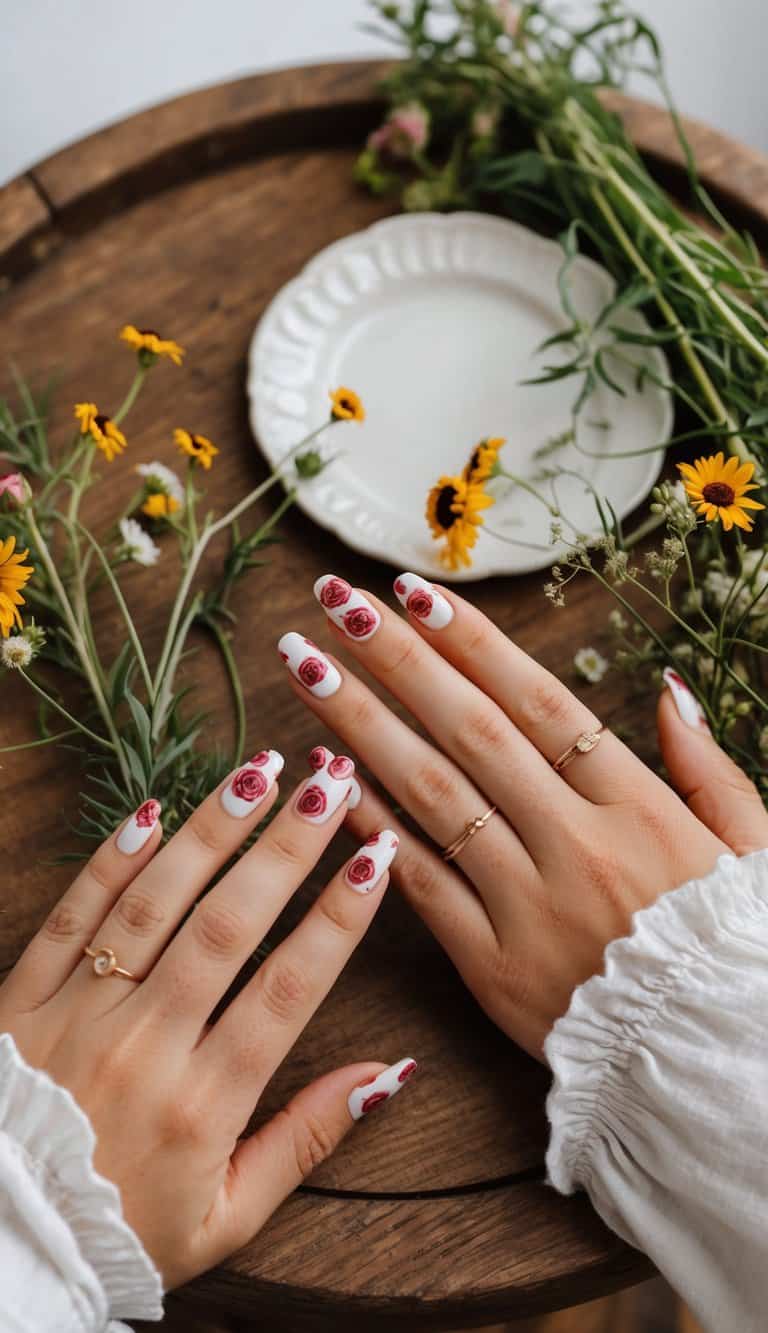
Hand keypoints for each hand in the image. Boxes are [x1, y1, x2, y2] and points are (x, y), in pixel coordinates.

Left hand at [0, 747, 412, 1287]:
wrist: (5, 1246)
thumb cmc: (124, 1229)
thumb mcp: (230, 1215)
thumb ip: (309, 1137)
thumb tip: (391, 1072)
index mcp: (202, 1103)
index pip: (288, 989)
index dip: (339, 918)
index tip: (377, 857)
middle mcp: (144, 1048)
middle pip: (228, 927)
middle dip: (287, 848)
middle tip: (330, 783)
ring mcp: (77, 1016)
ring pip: (153, 906)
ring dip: (211, 833)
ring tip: (259, 772)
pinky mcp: (22, 999)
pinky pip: (71, 917)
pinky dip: (110, 862)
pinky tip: (154, 811)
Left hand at [280, 574, 767, 1059]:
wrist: (716, 1068)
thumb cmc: (730, 950)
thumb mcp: (747, 849)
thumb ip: (705, 767)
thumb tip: (667, 688)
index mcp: (637, 808)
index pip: (538, 703)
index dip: (470, 643)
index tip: (411, 592)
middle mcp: (575, 844)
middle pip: (471, 733)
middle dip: (398, 661)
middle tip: (336, 604)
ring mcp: (528, 905)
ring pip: (433, 798)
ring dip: (364, 726)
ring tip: (307, 669)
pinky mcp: (491, 966)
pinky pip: (420, 885)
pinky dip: (373, 830)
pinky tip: (327, 781)